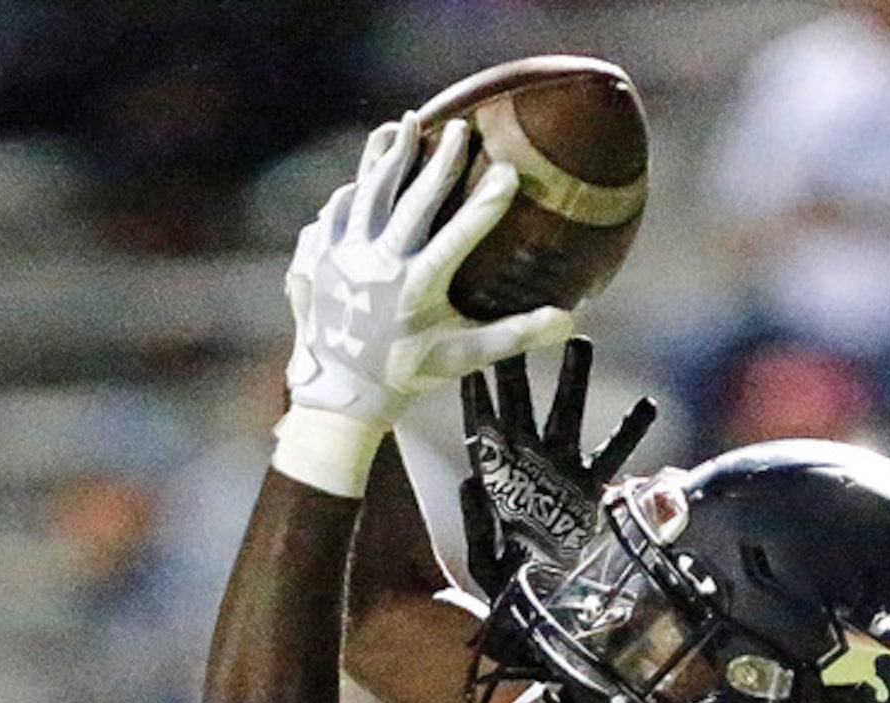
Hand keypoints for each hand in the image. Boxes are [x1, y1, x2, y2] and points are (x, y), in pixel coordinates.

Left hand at [284, 115, 570, 431]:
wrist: (340, 393)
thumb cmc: (408, 373)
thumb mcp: (462, 357)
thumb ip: (514, 334)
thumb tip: (569, 319)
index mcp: (418, 287)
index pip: (459, 236)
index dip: (485, 202)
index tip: (507, 171)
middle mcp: (379, 266)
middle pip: (415, 200)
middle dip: (439, 161)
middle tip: (460, 129)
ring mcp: (345, 258)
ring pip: (371, 194)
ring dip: (390, 156)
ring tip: (407, 123)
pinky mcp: (320, 257)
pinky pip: (338, 211)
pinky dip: (355, 187)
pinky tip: (368, 170)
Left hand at [457, 335, 657, 594]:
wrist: (544, 608)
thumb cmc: (506, 585)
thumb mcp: (481, 559)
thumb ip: (476, 521)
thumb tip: (473, 479)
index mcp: (496, 478)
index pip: (481, 428)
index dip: (475, 396)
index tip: (470, 358)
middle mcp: (528, 465)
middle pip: (520, 407)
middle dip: (518, 369)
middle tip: (517, 326)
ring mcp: (561, 472)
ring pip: (566, 416)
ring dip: (572, 381)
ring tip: (579, 343)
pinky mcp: (591, 490)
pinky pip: (612, 455)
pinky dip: (630, 431)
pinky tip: (647, 405)